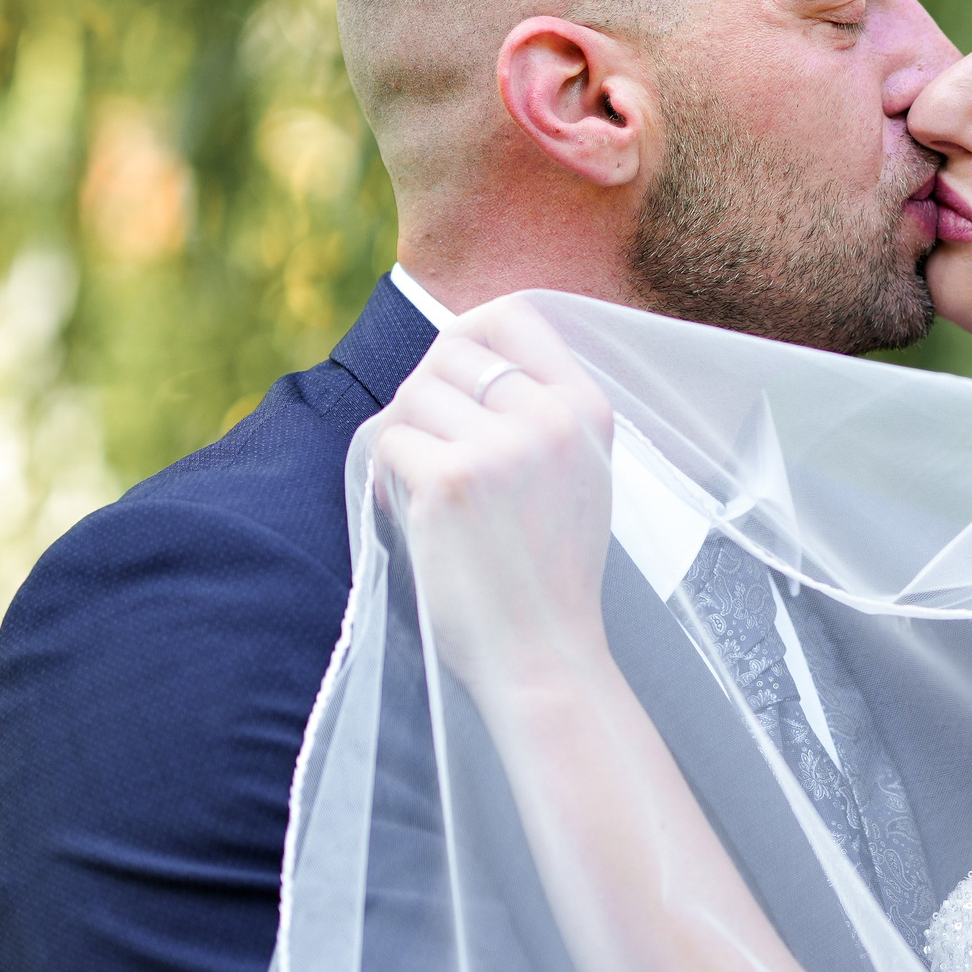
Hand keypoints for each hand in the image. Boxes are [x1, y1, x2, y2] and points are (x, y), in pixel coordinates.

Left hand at [370, 296, 616, 695]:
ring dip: (403, 437)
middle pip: (451, 349)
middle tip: (427, 445)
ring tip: (419, 487)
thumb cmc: (550, 573)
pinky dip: (385, 477)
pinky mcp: (451, 480)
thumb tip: (461, 356)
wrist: (545, 656)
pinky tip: (408, 513)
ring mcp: (502, 446)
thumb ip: (540, 413)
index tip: (452, 375)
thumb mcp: (579, 474)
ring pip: (413, 395)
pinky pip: (389, 442)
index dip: (469, 332)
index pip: (516, 314)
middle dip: (424, 393)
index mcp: (586, 409)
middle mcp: (551, 417)